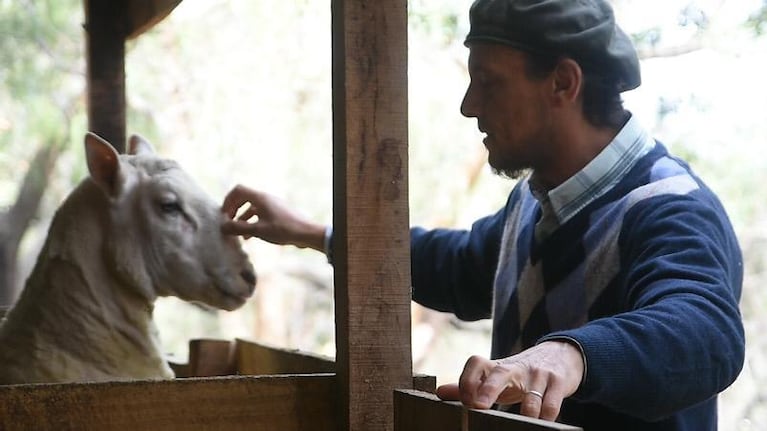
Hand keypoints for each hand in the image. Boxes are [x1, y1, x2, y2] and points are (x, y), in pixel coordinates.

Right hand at [221, 184, 326, 250]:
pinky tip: (249, 237)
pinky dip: (252, 222)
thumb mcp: (258, 230)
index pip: (238, 190)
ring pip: (251, 208)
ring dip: (242, 218)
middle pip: (243, 198)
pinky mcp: (277, 213)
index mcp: (260, 198)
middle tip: (228, 223)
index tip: (224, 214)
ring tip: (237, 233)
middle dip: (233, 210)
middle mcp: (265, 198)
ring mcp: (272, 205)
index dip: (228, 201)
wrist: (306, 233)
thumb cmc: (283, 229)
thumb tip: (222, 226)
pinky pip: (260, 214)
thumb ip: (238, 228)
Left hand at [435, 341, 583, 420]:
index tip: (465, 401)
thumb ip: (470, 385)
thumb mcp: (496, 376)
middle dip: (488, 389)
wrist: (560, 355)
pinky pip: (551, 406)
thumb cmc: (519, 374)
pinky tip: (540, 424)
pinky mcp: (558, 383)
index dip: (467, 379)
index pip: (476, 363)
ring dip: (526, 412)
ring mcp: (538, 375)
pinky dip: (546, 418)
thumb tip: (439, 393)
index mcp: (497, 368)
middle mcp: (516, 369)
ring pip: (531, 397)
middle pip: (500, 373)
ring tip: (520, 423)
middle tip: (477, 406)